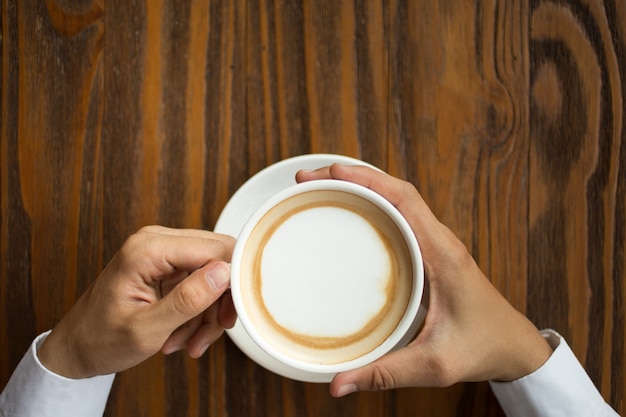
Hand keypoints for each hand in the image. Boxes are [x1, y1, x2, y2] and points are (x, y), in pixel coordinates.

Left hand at [38, 226, 235, 378]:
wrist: (77, 348)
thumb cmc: (100, 340)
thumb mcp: (146, 328)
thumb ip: (187, 299)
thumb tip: (225, 273)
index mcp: (147, 248)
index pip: (215, 250)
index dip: (231, 283)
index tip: (228, 317)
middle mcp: (157, 241)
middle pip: (219, 259)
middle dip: (220, 301)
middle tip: (212, 332)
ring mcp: (163, 252)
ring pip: (214, 275)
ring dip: (207, 313)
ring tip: (188, 342)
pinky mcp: (168, 266)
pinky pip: (201, 284)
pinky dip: (198, 313)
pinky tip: (181, 335)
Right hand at [296, 164, 552, 396]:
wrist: (513, 346)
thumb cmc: (482, 347)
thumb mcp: (434, 365)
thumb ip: (386, 373)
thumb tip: (338, 384)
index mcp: (442, 254)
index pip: (405, 200)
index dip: (368, 179)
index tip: (333, 172)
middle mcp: (440, 240)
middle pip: (395, 190)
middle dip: (353, 176)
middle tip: (312, 177)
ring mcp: (436, 243)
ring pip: (398, 199)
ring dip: (363, 186)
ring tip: (324, 186)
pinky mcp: (431, 251)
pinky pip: (401, 216)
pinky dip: (374, 204)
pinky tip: (351, 213)